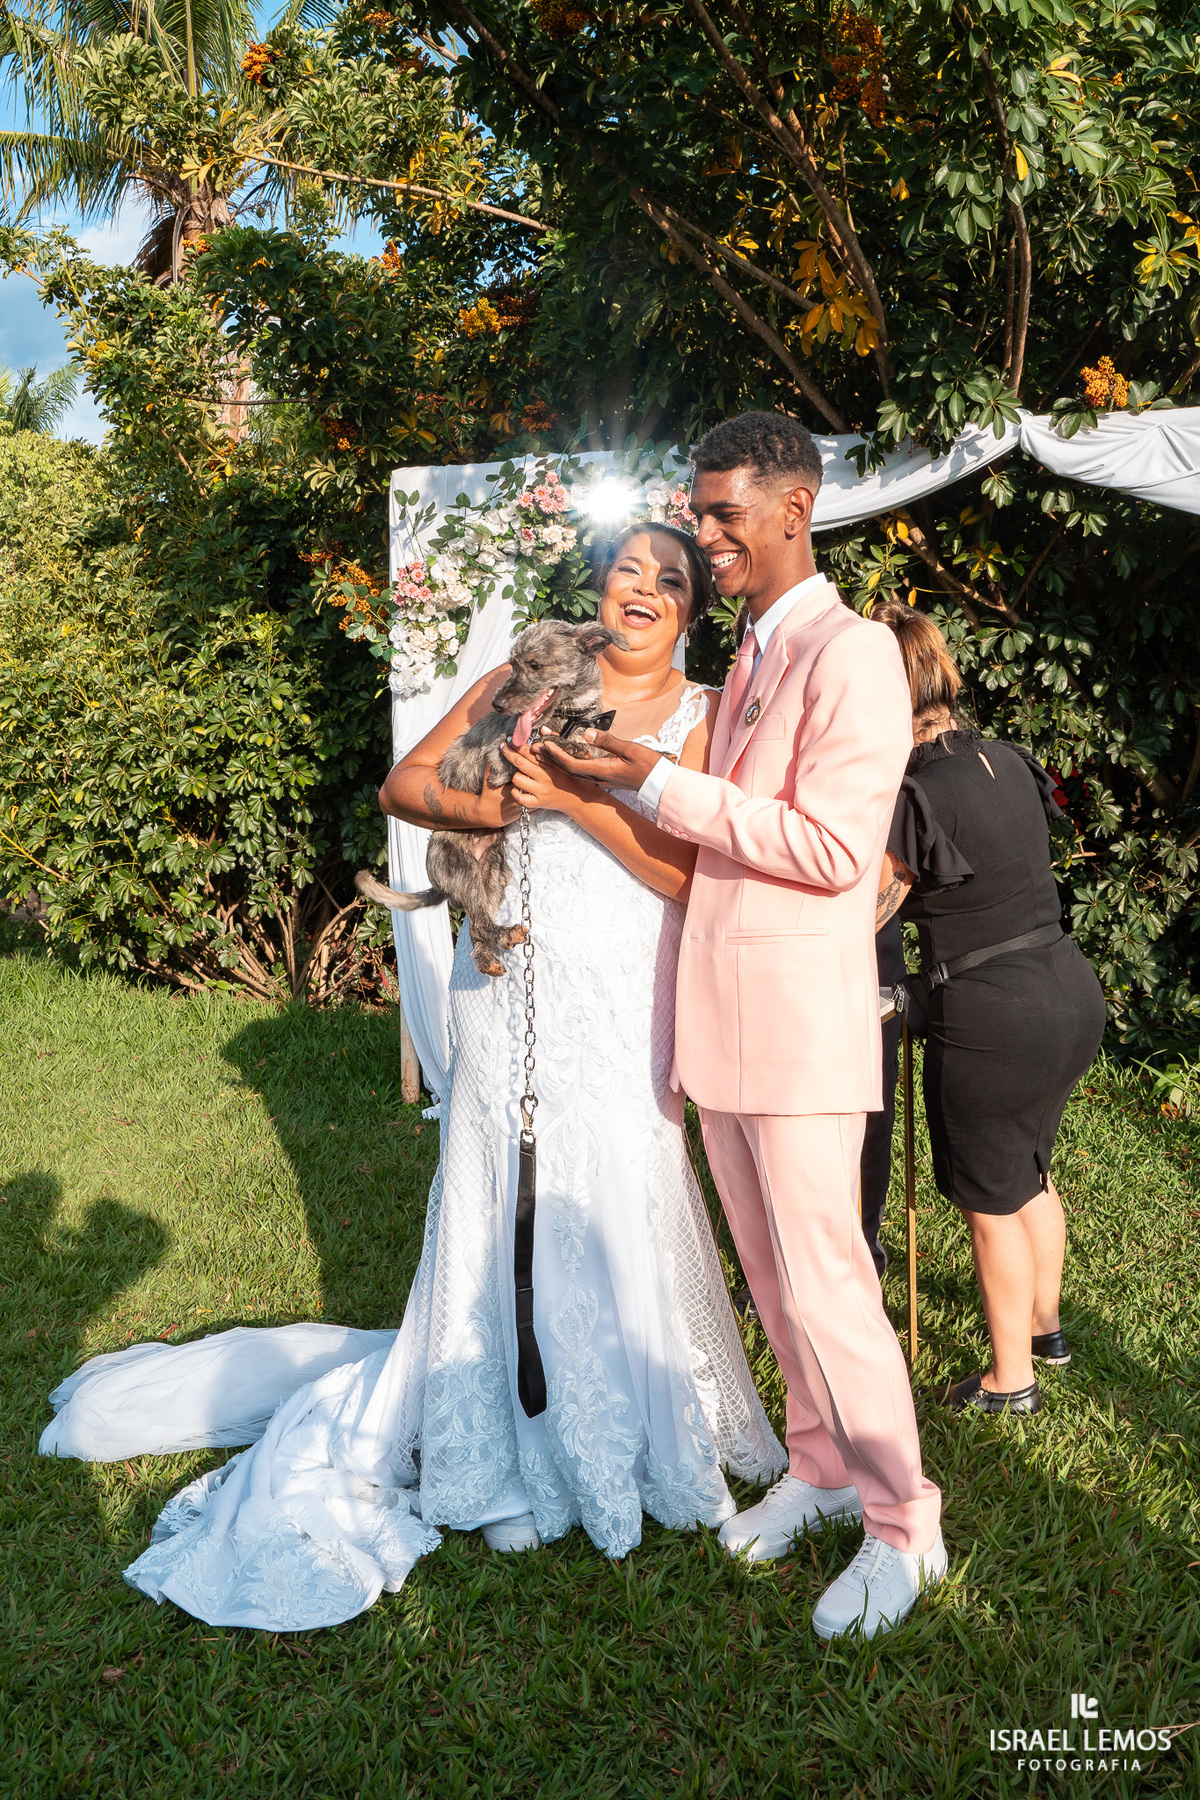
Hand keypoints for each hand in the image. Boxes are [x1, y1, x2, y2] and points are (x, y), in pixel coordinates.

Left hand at [501, 740, 588, 814]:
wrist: (579, 798)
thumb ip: (553, 745)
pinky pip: (520, 798)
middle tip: (503, 748)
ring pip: (517, 779)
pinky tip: (518, 788)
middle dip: (508, 753)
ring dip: (514, 775)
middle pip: (519, 762)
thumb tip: (543, 730)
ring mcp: (541, 791)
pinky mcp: (539, 803)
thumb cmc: (570, 776)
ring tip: (517, 772)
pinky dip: (516, 792)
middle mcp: (545, 777)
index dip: (516, 744)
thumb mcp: (564, 759)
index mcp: (551, 764)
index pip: (529, 751)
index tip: (510, 740)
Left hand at [540, 729, 661, 790]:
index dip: (556, 754)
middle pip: (567, 768)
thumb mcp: (630, 750)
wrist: (660, 784)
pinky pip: (581, 770)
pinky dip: (569, 762)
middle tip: (536, 746)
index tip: (545, 744)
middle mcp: (597, 777)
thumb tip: (587, 733)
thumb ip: (607, 741)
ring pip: (573, 770)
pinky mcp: (603, 777)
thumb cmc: (648, 766)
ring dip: (557, 760)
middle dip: (551, 757)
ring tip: (544, 750)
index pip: (571, 764)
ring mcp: (600, 779)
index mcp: (601, 771)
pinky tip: (565, 756)